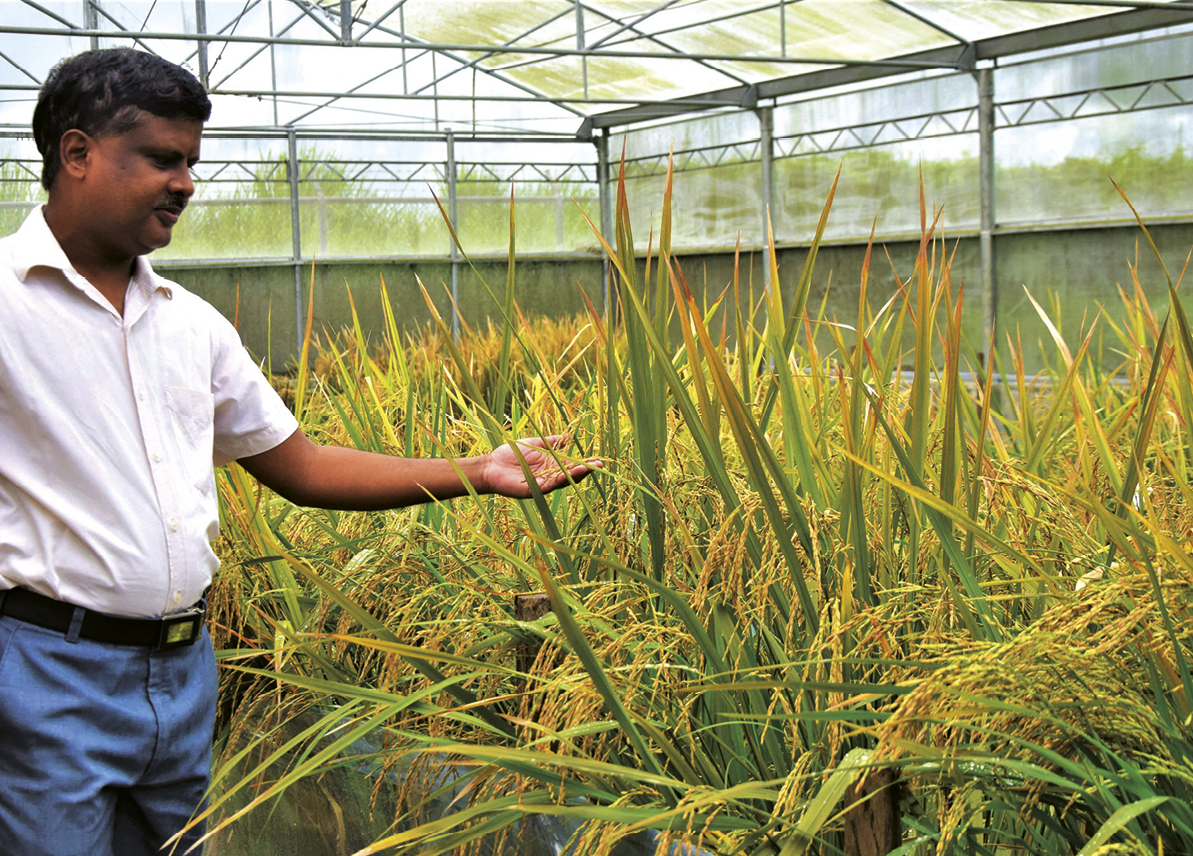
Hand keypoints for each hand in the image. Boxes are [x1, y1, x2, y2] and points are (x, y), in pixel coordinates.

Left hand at [482, 435, 600, 497]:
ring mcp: (543, 483)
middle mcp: (549, 476)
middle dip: (585, 470)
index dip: (583, 463)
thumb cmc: (511, 454)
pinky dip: (559, 480)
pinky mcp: (534, 489)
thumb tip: (569, 436)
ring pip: (563, 481)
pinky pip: (549, 485)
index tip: (597, 458)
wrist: (491, 465)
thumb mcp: (535, 444)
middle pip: (571, 474)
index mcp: (550, 465)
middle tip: (600, 465)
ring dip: (576, 475)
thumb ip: (551, 442)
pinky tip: (568, 474)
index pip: (571, 465)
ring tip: (588, 469)